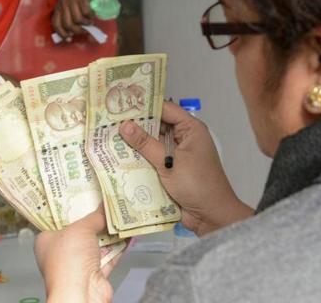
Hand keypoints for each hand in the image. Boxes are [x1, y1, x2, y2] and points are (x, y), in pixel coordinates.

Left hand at [35, 209, 121, 302]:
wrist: (81, 293)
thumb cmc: (68, 260)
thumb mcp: (80, 229)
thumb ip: (94, 217)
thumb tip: (105, 207)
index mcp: (47, 240)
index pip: (58, 219)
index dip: (71, 206)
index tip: (83, 194)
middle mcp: (61, 252)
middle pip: (80, 230)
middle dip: (94, 218)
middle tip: (105, 201)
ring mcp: (79, 263)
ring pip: (96, 243)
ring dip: (109, 231)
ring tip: (121, 213)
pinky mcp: (96, 273)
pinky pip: (109, 255)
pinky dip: (118, 245)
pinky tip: (128, 233)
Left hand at [51, 0, 99, 39]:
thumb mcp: (71, 3)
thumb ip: (71, 15)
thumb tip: (75, 33)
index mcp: (59, 6)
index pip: (55, 24)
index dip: (61, 33)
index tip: (69, 39)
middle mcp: (63, 4)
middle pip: (67, 25)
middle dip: (77, 31)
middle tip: (84, 30)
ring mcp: (72, 1)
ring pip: (77, 20)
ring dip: (85, 24)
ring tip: (90, 22)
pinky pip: (86, 13)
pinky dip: (90, 16)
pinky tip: (92, 14)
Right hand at [120, 101, 253, 235]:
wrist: (212, 217)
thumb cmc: (198, 185)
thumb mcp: (169, 163)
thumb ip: (145, 144)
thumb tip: (124, 125)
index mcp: (190, 129)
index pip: (165, 109)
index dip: (145, 105)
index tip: (122, 102)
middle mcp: (184, 138)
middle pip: (157, 126)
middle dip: (136, 125)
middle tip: (109, 120)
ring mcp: (177, 155)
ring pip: (152, 143)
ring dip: (135, 143)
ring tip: (108, 136)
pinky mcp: (171, 170)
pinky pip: (152, 159)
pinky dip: (139, 158)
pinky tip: (118, 157)